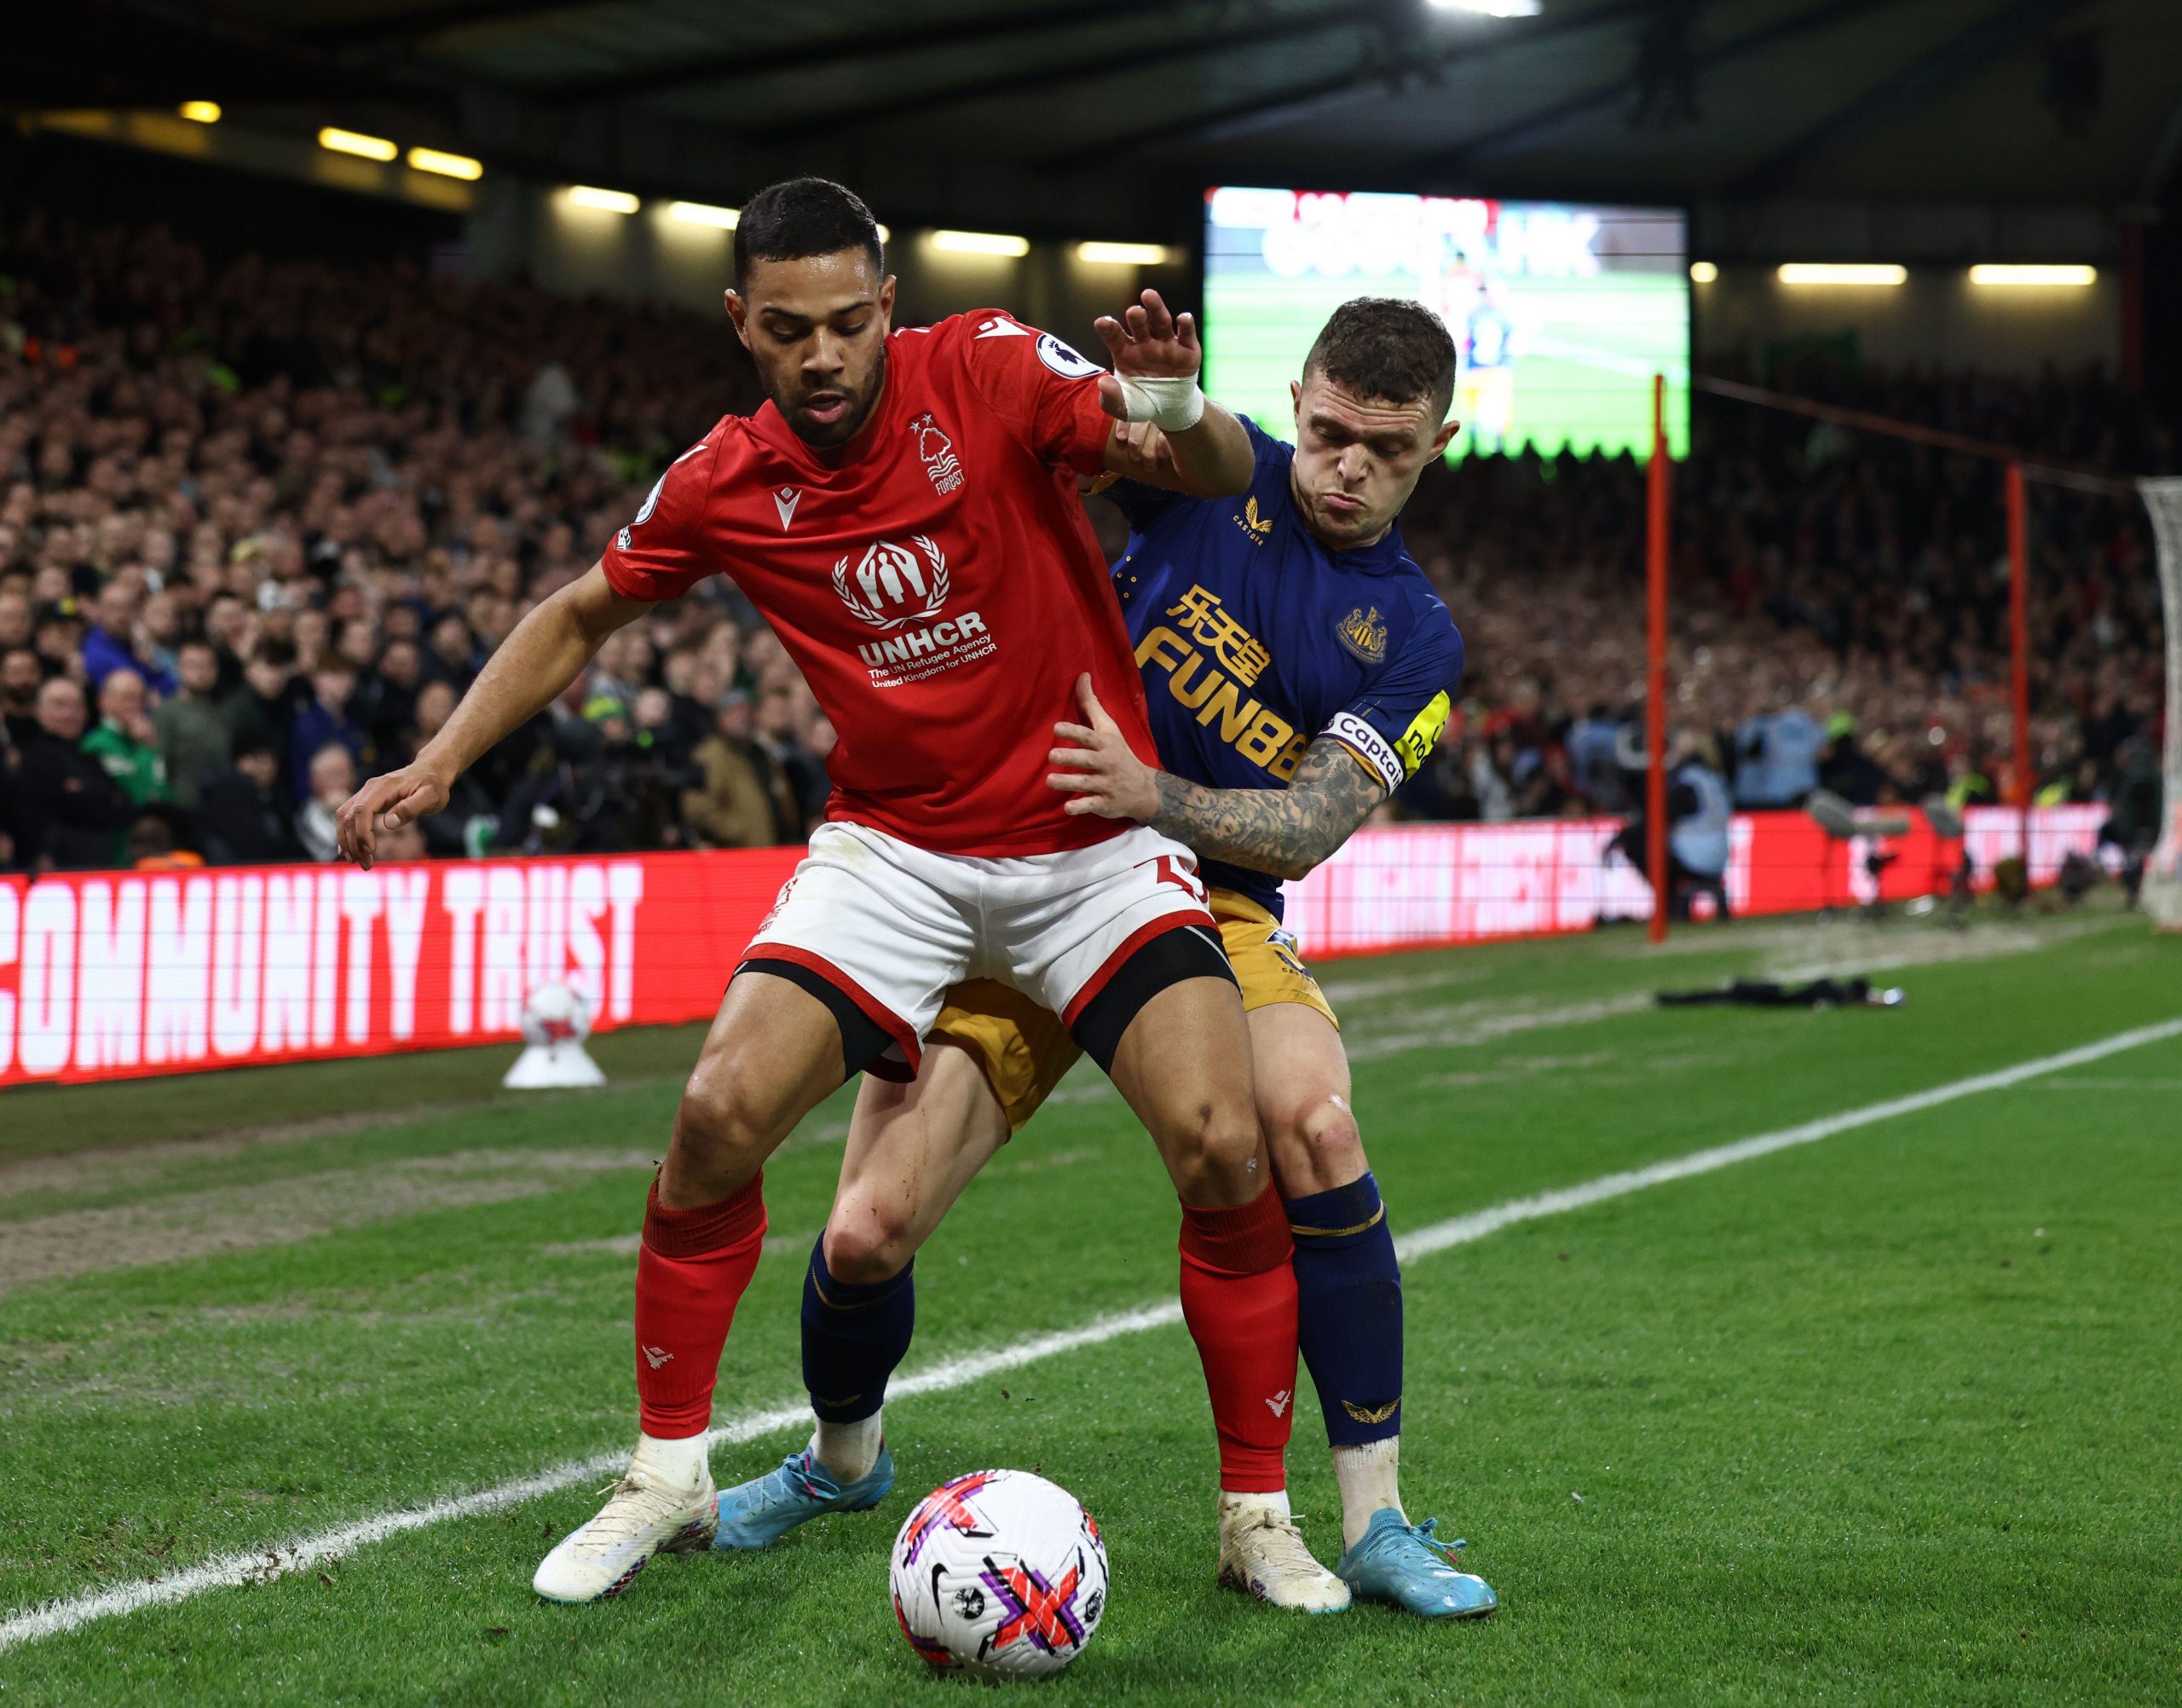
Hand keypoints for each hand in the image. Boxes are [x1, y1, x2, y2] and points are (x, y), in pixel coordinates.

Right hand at [336, 761, 451, 867]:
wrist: (430, 772)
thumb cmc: (434, 786)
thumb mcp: (432, 796)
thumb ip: (412, 808)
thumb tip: (389, 823)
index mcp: (384, 787)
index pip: (363, 810)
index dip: (362, 832)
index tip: (370, 851)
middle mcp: (369, 789)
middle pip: (350, 817)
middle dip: (354, 843)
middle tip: (366, 865)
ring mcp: (365, 794)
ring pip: (345, 818)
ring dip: (347, 841)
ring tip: (357, 862)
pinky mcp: (366, 801)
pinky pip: (348, 817)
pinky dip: (346, 834)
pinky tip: (351, 851)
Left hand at [1047, 673, 1160, 821]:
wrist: (1145, 789)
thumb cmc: (1119, 753)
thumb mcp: (1109, 729)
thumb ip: (1092, 705)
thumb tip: (1082, 675)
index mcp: (1105, 743)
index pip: (1088, 735)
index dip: (1073, 730)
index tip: (1056, 727)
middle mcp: (1106, 763)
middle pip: (1087, 759)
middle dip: (1071, 757)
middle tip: (1052, 755)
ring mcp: (1106, 784)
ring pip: (1086, 783)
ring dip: (1068, 782)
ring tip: (1050, 780)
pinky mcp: (1105, 803)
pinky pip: (1092, 805)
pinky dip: (1080, 807)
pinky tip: (1067, 807)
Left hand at [1092, 290, 1199, 420]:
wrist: (1170, 409)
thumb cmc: (1142, 403)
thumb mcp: (1123, 408)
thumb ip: (1110, 398)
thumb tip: (1103, 382)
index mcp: (1125, 352)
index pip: (1114, 336)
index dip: (1108, 328)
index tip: (1102, 322)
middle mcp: (1145, 343)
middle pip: (1139, 324)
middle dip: (1136, 317)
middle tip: (1134, 311)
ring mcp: (1166, 343)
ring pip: (1160, 322)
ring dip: (1156, 308)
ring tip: (1149, 296)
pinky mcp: (1187, 349)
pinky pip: (1186, 334)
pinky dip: (1186, 324)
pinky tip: (1183, 317)